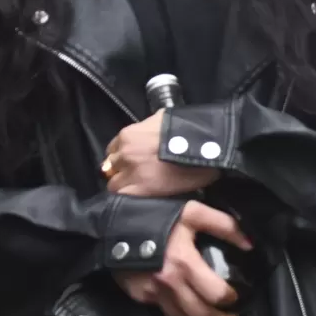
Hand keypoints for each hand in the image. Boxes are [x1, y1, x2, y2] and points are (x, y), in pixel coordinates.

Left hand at [103, 114, 220, 197]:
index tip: (131, 163)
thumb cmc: (189, 130)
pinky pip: (122, 197)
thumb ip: (150, 125)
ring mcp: (130, 172)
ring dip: (125, 186)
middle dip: (122, 172)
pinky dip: (129, 198)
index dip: (122, 158)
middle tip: (137, 176)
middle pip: (111, 167)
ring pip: (114, 184)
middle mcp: (124, 153)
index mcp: (128, 135)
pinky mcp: (139, 190)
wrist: (204, 148)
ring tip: (141, 189)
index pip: (113, 149)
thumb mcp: (164, 117)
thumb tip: (149, 127)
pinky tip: (142, 197)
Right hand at [113, 201, 253, 315]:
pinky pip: (163, 311)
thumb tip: (249, 244)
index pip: (215, 294)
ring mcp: (152, 292)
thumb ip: (223, 225)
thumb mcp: (192, 211)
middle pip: (200, 315)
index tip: (236, 297)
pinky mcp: (139, 295)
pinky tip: (185, 307)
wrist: (112, 223)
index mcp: (185, 263)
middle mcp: (169, 283)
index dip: (230, 299)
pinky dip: (178, 313)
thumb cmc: (155, 215)